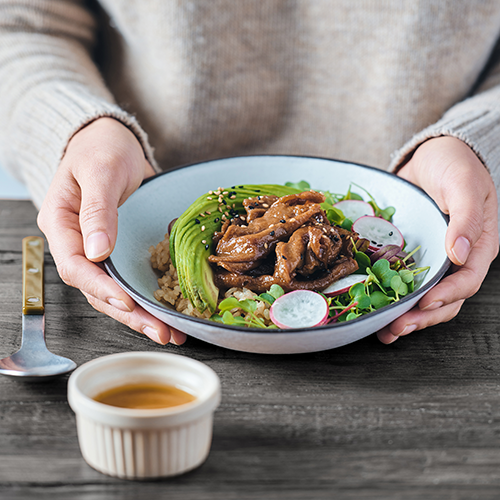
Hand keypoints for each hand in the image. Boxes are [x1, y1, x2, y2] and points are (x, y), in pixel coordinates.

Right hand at [37, 117, 186, 344]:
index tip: (128, 302)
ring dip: (140, 313)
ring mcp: (98, 248)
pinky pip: (129, 278)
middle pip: (97, 288)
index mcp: (61, 224)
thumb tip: (97, 251)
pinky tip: (167, 311)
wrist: (112, 140)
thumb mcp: (100, 171)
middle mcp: (78, 242)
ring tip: (168, 331)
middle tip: (160, 330)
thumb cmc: (101, 148)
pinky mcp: (119, 248)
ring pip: (114, 290)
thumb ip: (97, 210)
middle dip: (128, 313)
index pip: (75, 267)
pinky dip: (147, 296)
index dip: (101, 288)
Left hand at [377, 136, 498, 343]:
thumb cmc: (454, 164)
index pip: (467, 281)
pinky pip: (405, 281)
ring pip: (426, 297)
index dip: (448, 295)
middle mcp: (457, 258)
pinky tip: (377, 307)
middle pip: (446, 299)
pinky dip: (393, 296)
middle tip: (397, 328)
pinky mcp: (413, 254)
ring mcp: (434, 258)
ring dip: (408, 315)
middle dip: (423, 316)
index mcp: (479, 245)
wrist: (431, 154)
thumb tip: (461, 253)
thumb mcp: (463, 184)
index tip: (425, 303)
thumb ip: (465, 218)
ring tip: (386, 331)